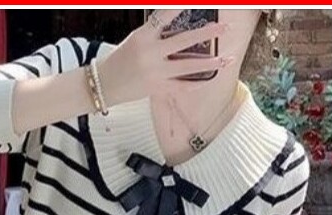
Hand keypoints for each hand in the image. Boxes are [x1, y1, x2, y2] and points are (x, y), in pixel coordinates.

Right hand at [97, 9, 232, 107]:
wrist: (104, 84)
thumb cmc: (122, 60)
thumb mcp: (136, 40)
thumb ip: (157, 35)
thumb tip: (183, 33)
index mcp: (143, 37)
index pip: (165, 16)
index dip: (180, 8)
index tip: (199, 3)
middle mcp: (150, 54)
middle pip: (184, 41)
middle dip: (207, 34)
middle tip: (225, 28)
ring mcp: (155, 73)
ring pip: (188, 67)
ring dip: (210, 63)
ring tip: (227, 59)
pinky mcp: (157, 89)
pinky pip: (182, 86)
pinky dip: (197, 82)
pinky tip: (210, 78)